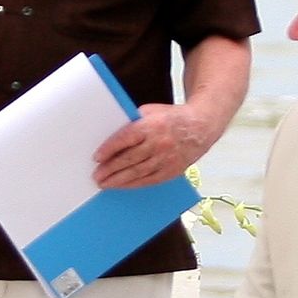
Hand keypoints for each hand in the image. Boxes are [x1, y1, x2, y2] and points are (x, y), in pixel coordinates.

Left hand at [93, 101, 215, 192]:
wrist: (200, 126)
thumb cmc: (171, 118)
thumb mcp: (150, 111)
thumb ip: (133, 123)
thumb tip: (112, 137)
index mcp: (151, 125)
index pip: (125, 139)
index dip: (109, 149)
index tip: (97, 157)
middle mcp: (159, 143)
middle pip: (129, 159)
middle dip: (110, 169)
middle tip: (97, 176)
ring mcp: (166, 158)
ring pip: (138, 172)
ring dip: (119, 180)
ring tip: (105, 184)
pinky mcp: (172, 170)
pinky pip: (150, 180)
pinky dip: (135, 184)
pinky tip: (124, 186)